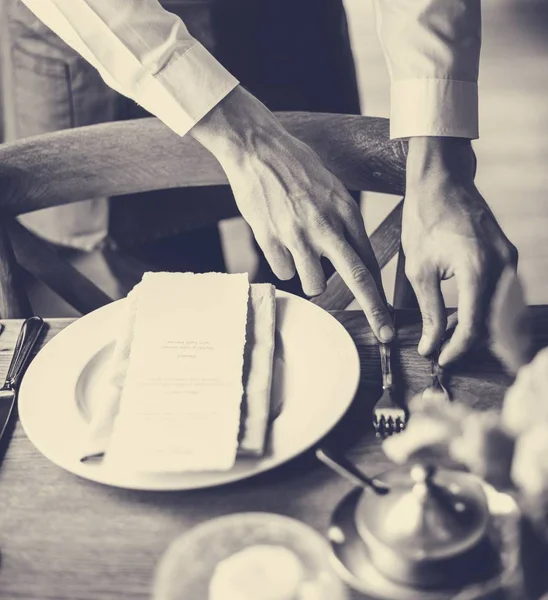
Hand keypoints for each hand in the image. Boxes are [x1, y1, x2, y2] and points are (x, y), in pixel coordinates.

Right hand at [190, 86, 393, 341]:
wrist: (256, 148)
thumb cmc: (296, 165)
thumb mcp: (332, 188)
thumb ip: (344, 222)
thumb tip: (353, 257)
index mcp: (346, 211)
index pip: (370, 260)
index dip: (380, 291)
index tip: (388, 313)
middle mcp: (326, 226)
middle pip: (357, 278)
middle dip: (375, 311)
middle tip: (385, 334)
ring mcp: (297, 235)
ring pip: (314, 283)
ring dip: (311, 279)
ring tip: (301, 255)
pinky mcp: (271, 239)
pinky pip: (283, 272)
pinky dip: (283, 264)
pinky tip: (278, 241)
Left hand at [403, 137, 517, 364]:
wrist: (441, 182)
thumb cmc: (425, 220)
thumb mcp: (420, 270)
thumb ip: (431, 311)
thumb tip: (431, 345)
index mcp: (478, 269)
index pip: (474, 326)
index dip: (457, 349)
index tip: (439, 360)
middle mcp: (502, 266)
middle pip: (493, 324)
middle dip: (468, 343)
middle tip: (442, 351)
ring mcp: (510, 260)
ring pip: (501, 313)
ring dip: (477, 330)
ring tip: (448, 336)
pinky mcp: (508, 256)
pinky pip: (502, 296)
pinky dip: (485, 312)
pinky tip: (462, 317)